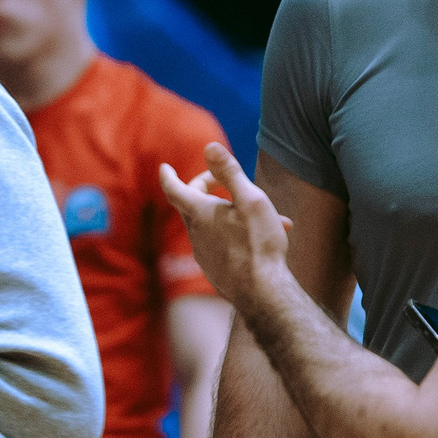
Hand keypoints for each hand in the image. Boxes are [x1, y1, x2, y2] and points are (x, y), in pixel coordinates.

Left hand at [159, 144, 292, 315]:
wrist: (262, 292)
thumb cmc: (259, 243)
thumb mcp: (251, 200)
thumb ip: (230, 172)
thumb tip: (209, 146)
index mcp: (200, 213)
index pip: (174, 188)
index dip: (169, 175)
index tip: (165, 167)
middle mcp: (195, 233)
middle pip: (191, 203)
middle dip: (207, 187)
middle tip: (227, 181)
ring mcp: (202, 253)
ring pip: (212, 224)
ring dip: (233, 214)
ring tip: (272, 218)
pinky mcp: (213, 268)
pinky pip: (219, 243)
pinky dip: (235, 234)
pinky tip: (261, 240)